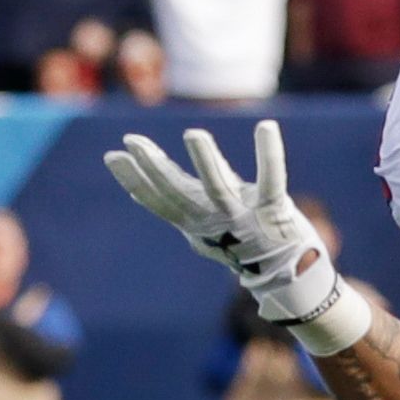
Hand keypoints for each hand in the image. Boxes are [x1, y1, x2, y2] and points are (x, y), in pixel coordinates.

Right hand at [107, 118, 364, 346]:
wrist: (286, 273)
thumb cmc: (243, 240)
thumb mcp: (206, 222)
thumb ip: (182, 200)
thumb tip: (138, 189)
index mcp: (196, 223)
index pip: (159, 201)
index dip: (135, 180)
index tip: (112, 156)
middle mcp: (215, 221)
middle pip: (179, 194)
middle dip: (155, 167)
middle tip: (134, 140)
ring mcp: (244, 217)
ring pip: (220, 189)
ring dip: (207, 162)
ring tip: (193, 133)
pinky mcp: (274, 210)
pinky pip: (272, 179)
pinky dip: (269, 154)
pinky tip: (266, 126)